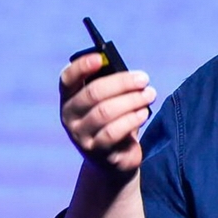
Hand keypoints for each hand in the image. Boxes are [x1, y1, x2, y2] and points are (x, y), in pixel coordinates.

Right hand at [59, 53, 155, 176]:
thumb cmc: (113, 120)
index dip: (82, 66)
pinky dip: (131, 119)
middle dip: (122, 83)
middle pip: (92, 93)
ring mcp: (80, 136)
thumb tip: (131, 76)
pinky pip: (113, 132)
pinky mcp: (96, 152)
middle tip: (143, 79)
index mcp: (69, 98)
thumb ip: (113, 87)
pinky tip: (143, 113)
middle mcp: (69, 116)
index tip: (101, 57)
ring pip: (105, 112)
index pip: (67, 79)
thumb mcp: (110, 101)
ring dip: (132, 100)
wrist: (114, 159)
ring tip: (149, 95)